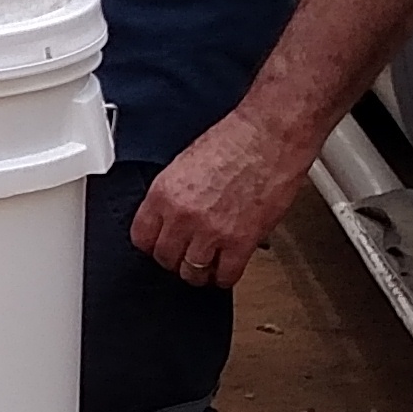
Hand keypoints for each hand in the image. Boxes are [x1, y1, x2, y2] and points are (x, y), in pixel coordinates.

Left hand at [129, 113, 319, 294]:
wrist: (271, 136)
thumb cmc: (236, 139)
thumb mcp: (186, 162)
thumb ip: (174, 194)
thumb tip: (171, 216)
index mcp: (164, 193)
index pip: (141, 237)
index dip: (152, 244)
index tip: (161, 245)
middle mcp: (183, 216)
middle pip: (165, 258)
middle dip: (175, 259)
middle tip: (186, 254)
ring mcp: (212, 232)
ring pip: (192, 273)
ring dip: (199, 271)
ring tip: (207, 264)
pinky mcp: (241, 242)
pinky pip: (226, 276)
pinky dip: (225, 276)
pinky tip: (227, 266)